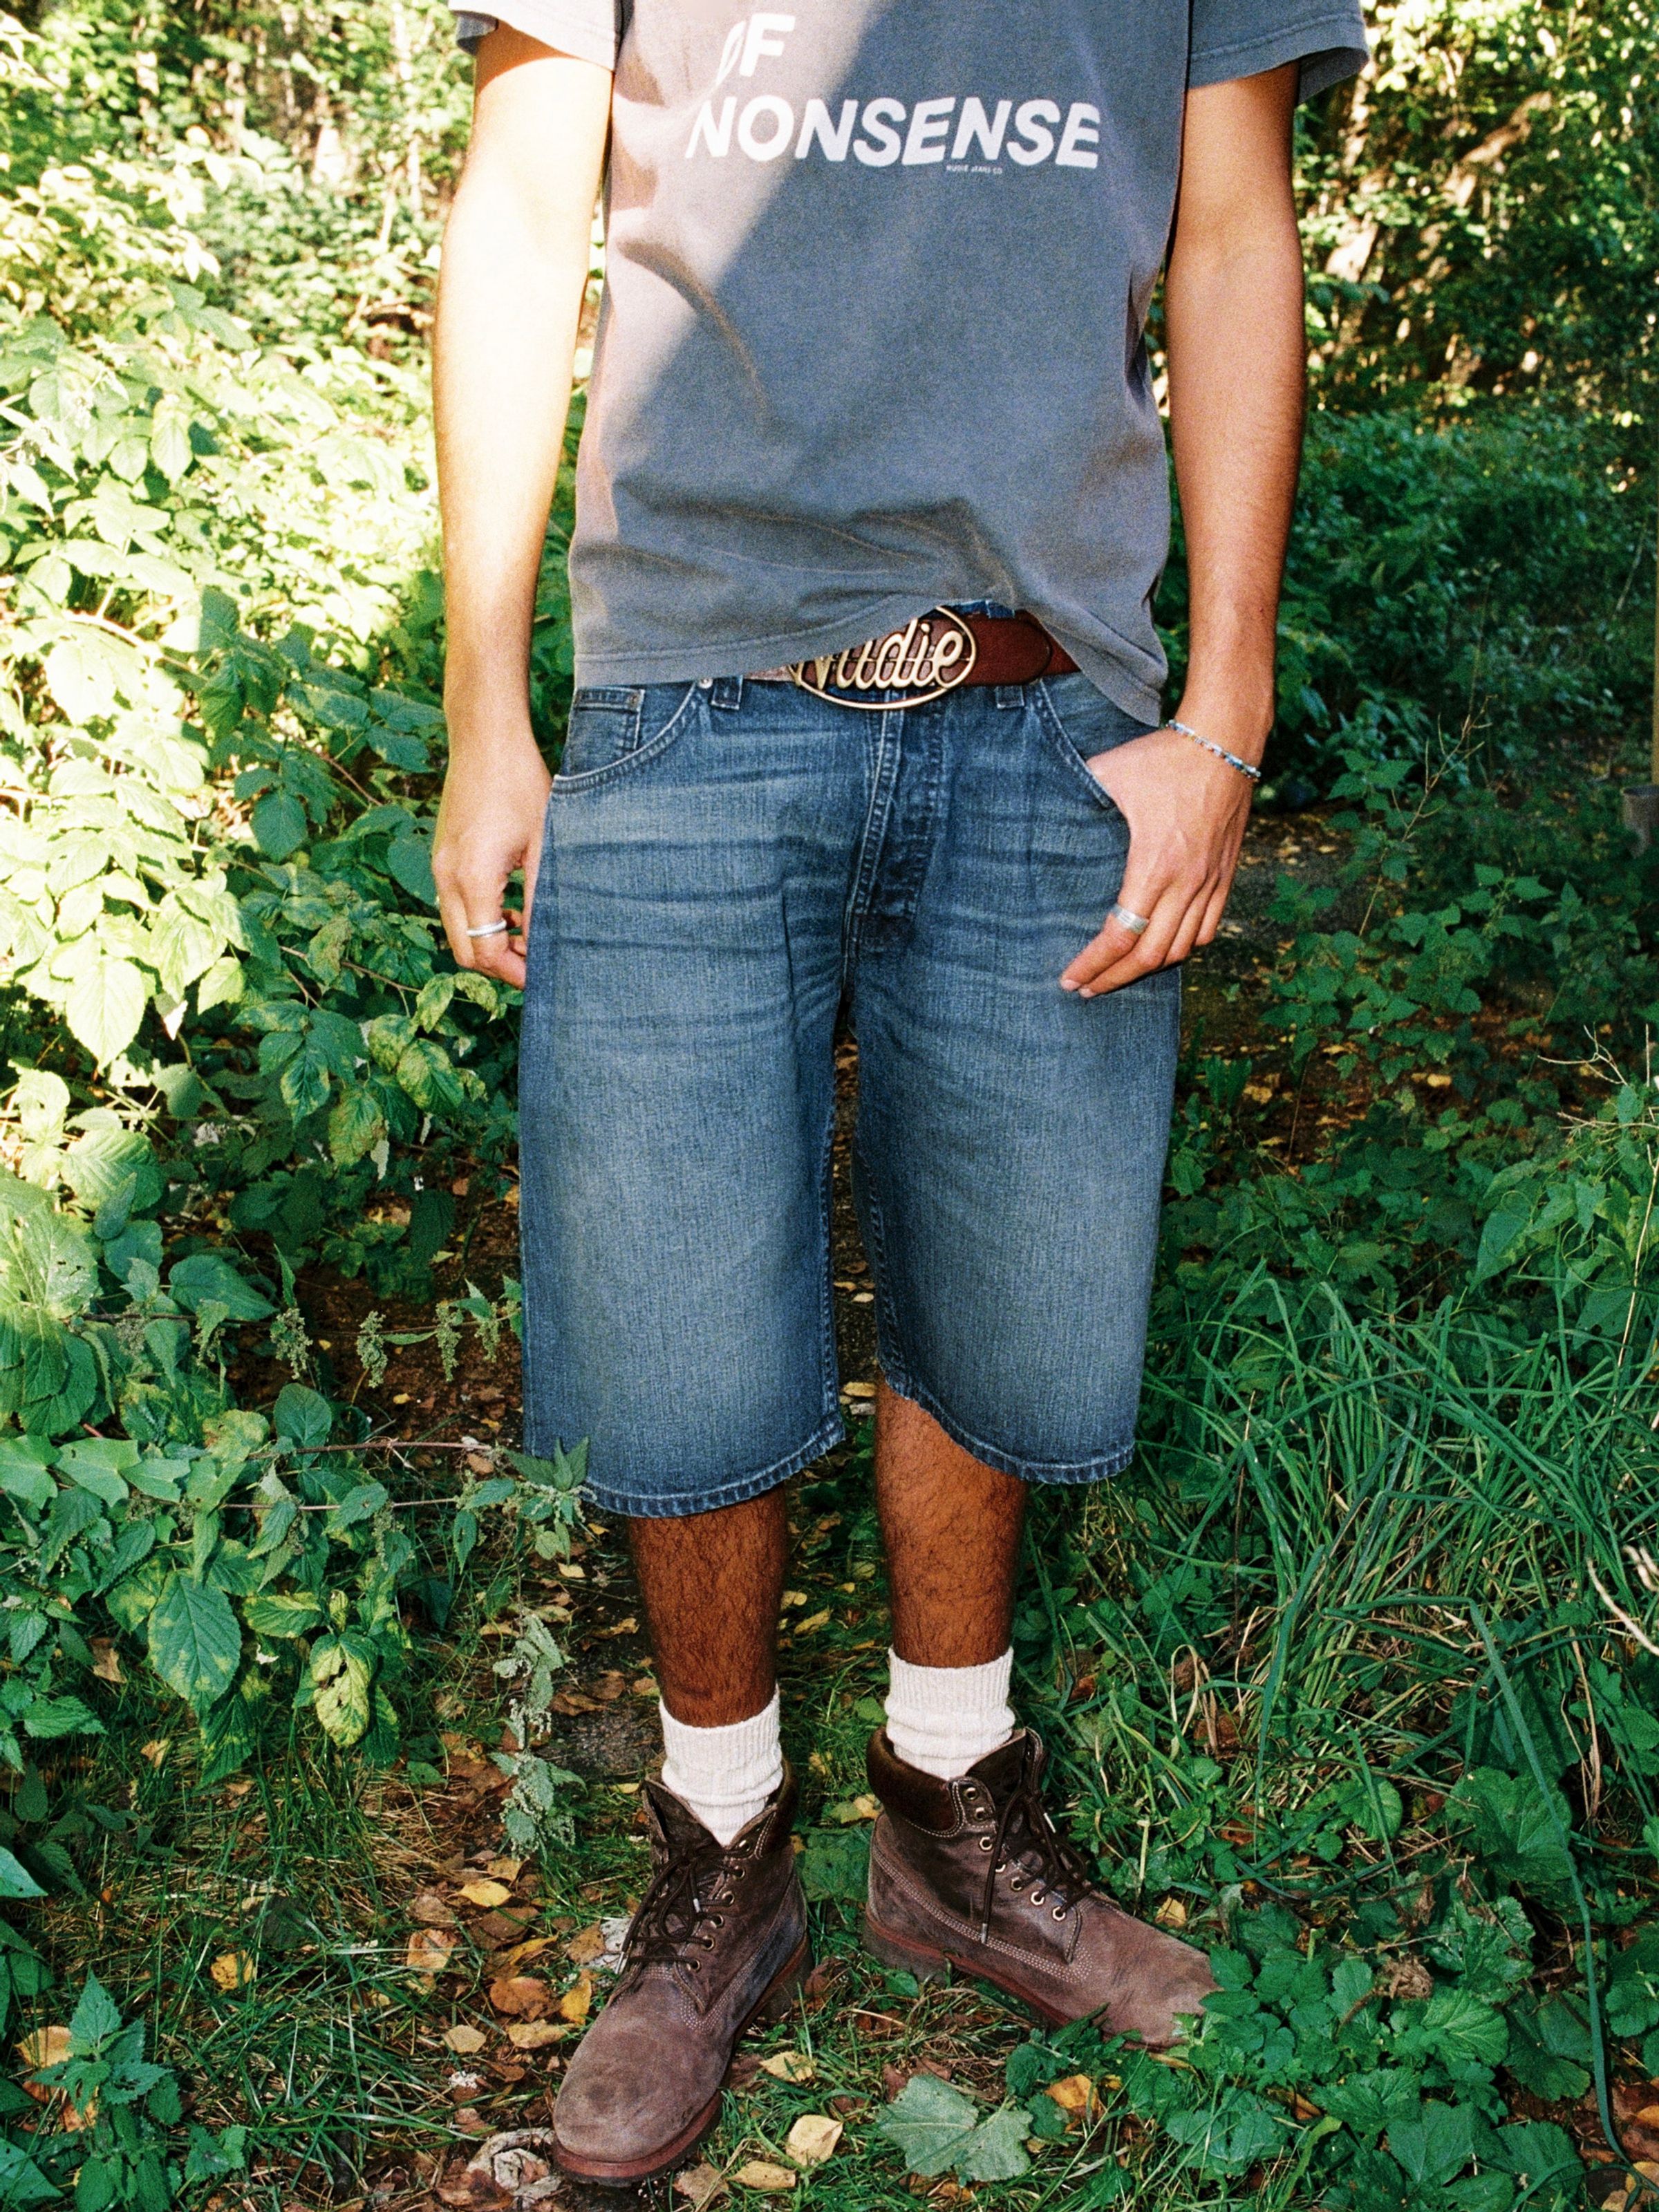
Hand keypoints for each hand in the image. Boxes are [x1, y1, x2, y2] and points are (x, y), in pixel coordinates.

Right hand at [432, 734, 551, 988]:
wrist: (485, 739)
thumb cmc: (521, 783)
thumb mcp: (543, 844)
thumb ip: (541, 899)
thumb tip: (546, 944)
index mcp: (473, 878)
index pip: (485, 951)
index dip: (515, 973)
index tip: (544, 978)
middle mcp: (447, 877)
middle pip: (465, 950)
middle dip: (499, 964)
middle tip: (536, 960)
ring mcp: (439, 867)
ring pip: (457, 930)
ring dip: (489, 940)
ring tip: (527, 931)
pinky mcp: (441, 857)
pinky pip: (454, 906)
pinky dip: (479, 918)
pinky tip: (510, 905)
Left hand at [1060, 723, 1254, 997]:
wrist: (1225, 742)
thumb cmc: (1162, 756)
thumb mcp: (1108, 772)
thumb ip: (1076, 795)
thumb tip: (1037, 807)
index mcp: (1153, 865)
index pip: (1120, 936)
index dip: (1092, 964)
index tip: (1069, 979)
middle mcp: (1185, 883)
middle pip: (1148, 956)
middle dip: (1113, 979)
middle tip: (1086, 989)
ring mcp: (1209, 882)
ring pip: (1180, 949)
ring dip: (1146, 970)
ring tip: (1118, 975)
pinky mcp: (1225, 876)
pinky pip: (1208, 931)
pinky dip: (1182, 949)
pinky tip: (1161, 952)